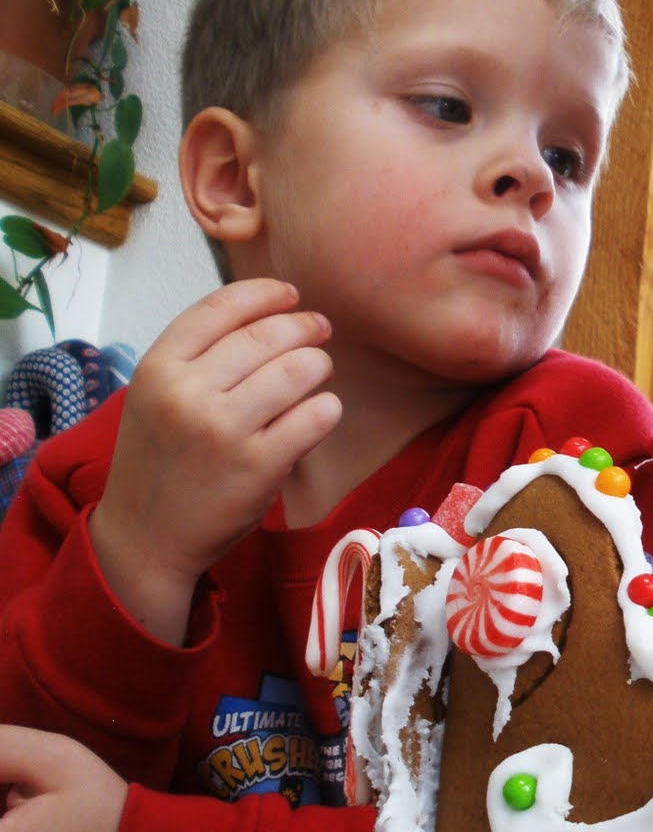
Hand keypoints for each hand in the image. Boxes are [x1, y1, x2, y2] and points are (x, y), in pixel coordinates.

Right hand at [90, 278, 341, 644]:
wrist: (146, 538)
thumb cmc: (160, 461)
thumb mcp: (155, 398)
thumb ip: (198, 358)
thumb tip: (267, 315)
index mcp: (158, 368)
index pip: (220, 307)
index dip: (265, 293)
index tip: (291, 294)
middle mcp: (187, 393)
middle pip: (268, 335)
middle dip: (304, 327)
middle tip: (320, 330)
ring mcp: (224, 430)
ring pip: (299, 370)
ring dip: (319, 364)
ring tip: (318, 372)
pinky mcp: (259, 465)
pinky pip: (315, 416)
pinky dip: (328, 408)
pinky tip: (322, 411)